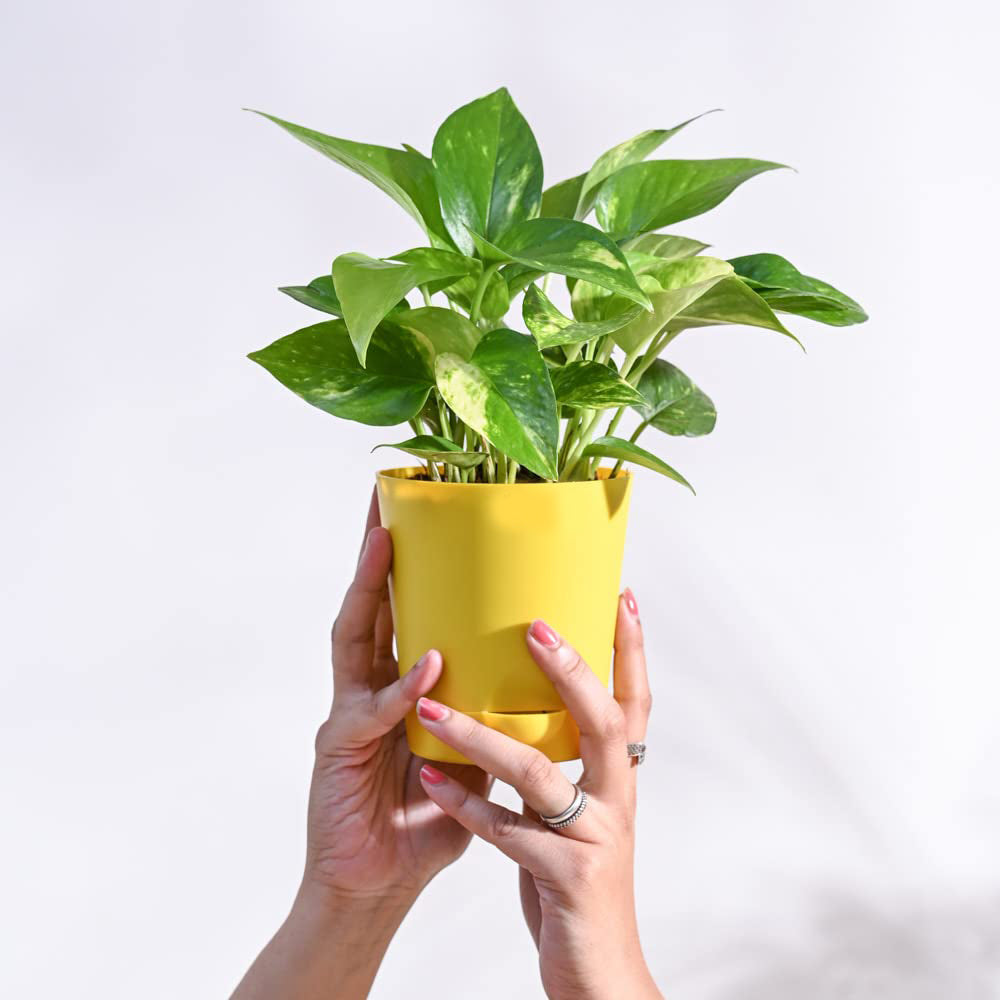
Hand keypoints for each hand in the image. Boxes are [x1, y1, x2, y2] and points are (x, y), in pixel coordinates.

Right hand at [232, 491, 487, 998]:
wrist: (379, 884)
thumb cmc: (426, 818)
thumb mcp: (471, 751)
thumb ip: (490, 709)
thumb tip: (545, 668)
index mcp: (399, 684)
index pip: (404, 610)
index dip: (414, 564)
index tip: (431, 515)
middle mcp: (367, 687)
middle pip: (370, 604)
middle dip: (377, 551)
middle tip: (389, 499)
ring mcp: (348, 714)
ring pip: (353, 637)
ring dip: (370, 588)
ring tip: (388, 542)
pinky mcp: (338, 751)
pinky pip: (373, 714)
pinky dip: (403, 689)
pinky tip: (429, 667)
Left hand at [413, 592, 660, 999]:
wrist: (598, 969)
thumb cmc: (577, 879)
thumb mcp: (580, 813)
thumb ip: (562, 763)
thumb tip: (525, 707)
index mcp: (620, 779)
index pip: (636, 701)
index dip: (633, 650)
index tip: (622, 597)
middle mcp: (618, 801)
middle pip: (605, 721)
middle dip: (571, 669)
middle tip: (535, 626)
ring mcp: (595, 839)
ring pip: (540, 773)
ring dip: (481, 736)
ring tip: (433, 708)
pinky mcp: (564, 877)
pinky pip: (506, 833)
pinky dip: (465, 804)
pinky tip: (431, 780)